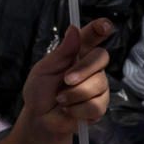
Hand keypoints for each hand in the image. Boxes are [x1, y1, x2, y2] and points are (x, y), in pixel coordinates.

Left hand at [21, 20, 112, 137]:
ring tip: (61, 100)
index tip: (104, 26)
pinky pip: (96, 105)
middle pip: (101, 57)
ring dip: (75, 94)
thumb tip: (73, 29)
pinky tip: (68, 110)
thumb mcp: (45, 69)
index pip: (92, 36)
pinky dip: (77, 109)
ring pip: (99, 84)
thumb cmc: (40, 90)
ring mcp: (98, 86)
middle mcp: (91, 67)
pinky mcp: (100, 106)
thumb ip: (62, 52)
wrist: (39, 118)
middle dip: (83, 69)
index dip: (100, 28)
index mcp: (77, 53)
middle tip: (66, 80)